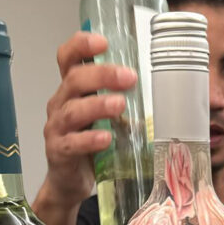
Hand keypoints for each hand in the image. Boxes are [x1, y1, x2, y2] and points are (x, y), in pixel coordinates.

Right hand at [32, 31, 136, 224]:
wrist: (70, 183)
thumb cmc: (92, 146)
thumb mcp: (107, 119)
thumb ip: (123, 102)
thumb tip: (166, 93)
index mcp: (72, 90)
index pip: (67, 58)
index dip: (80, 45)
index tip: (103, 42)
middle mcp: (60, 104)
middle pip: (74, 79)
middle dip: (102, 75)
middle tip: (129, 78)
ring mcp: (56, 128)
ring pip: (73, 111)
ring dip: (98, 106)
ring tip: (120, 105)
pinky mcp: (58, 153)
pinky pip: (72, 144)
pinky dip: (89, 140)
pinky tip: (106, 139)